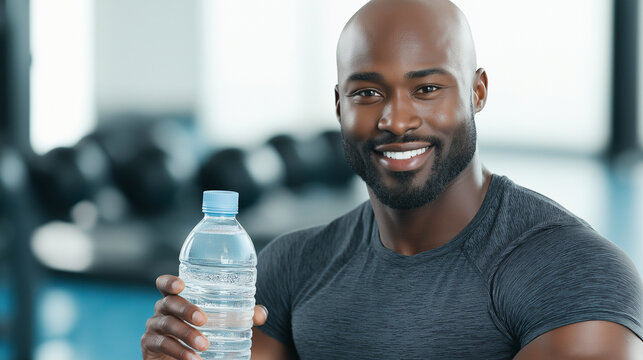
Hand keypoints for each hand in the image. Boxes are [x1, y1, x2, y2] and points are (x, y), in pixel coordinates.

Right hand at [141, 274, 268, 359]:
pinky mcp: (150, 345)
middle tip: (203, 320)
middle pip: (168, 302)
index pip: (165, 284)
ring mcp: (154, 327)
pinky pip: (161, 344)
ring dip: (185, 334)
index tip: (181, 284)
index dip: (169, 281)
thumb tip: (261, 314)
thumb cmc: (203, 333)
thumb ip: (241, 317)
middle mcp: (163, 309)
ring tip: (204, 345)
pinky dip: (178, 351)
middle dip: (185, 309)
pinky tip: (193, 359)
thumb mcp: (221, 324)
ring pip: (166, 324)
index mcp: (177, 298)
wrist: (188, 359)